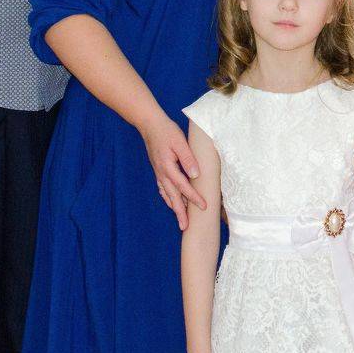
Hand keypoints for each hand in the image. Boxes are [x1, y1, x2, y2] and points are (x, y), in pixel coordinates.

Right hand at [140, 115, 203, 229]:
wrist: (150, 125)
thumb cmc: (167, 132)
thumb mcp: (180, 142)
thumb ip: (188, 158)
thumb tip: (196, 174)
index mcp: (168, 168)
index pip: (183, 187)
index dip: (194, 198)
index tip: (204, 207)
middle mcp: (162, 174)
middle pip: (173, 197)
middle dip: (180, 213)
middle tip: (186, 227)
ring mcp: (159, 173)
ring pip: (167, 195)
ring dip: (174, 208)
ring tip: (181, 221)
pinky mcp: (158, 171)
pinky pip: (163, 189)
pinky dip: (168, 198)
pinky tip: (172, 203)